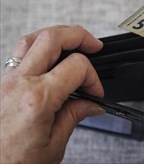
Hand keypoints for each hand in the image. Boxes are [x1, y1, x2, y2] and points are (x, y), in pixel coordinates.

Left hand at [1, 25, 104, 162]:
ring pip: (32, 39)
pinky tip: (49, 57)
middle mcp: (18, 84)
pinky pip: (19, 53)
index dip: (93, 77)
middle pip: (52, 38)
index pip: (76, 67)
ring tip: (72, 42)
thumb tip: (91, 104)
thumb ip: (75, 116)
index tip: (96, 92)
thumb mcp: (54, 145)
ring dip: (57, 36)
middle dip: (80, 36)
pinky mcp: (0, 85)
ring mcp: (5, 81)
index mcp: (37, 99)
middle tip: (94, 44)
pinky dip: (39, 47)